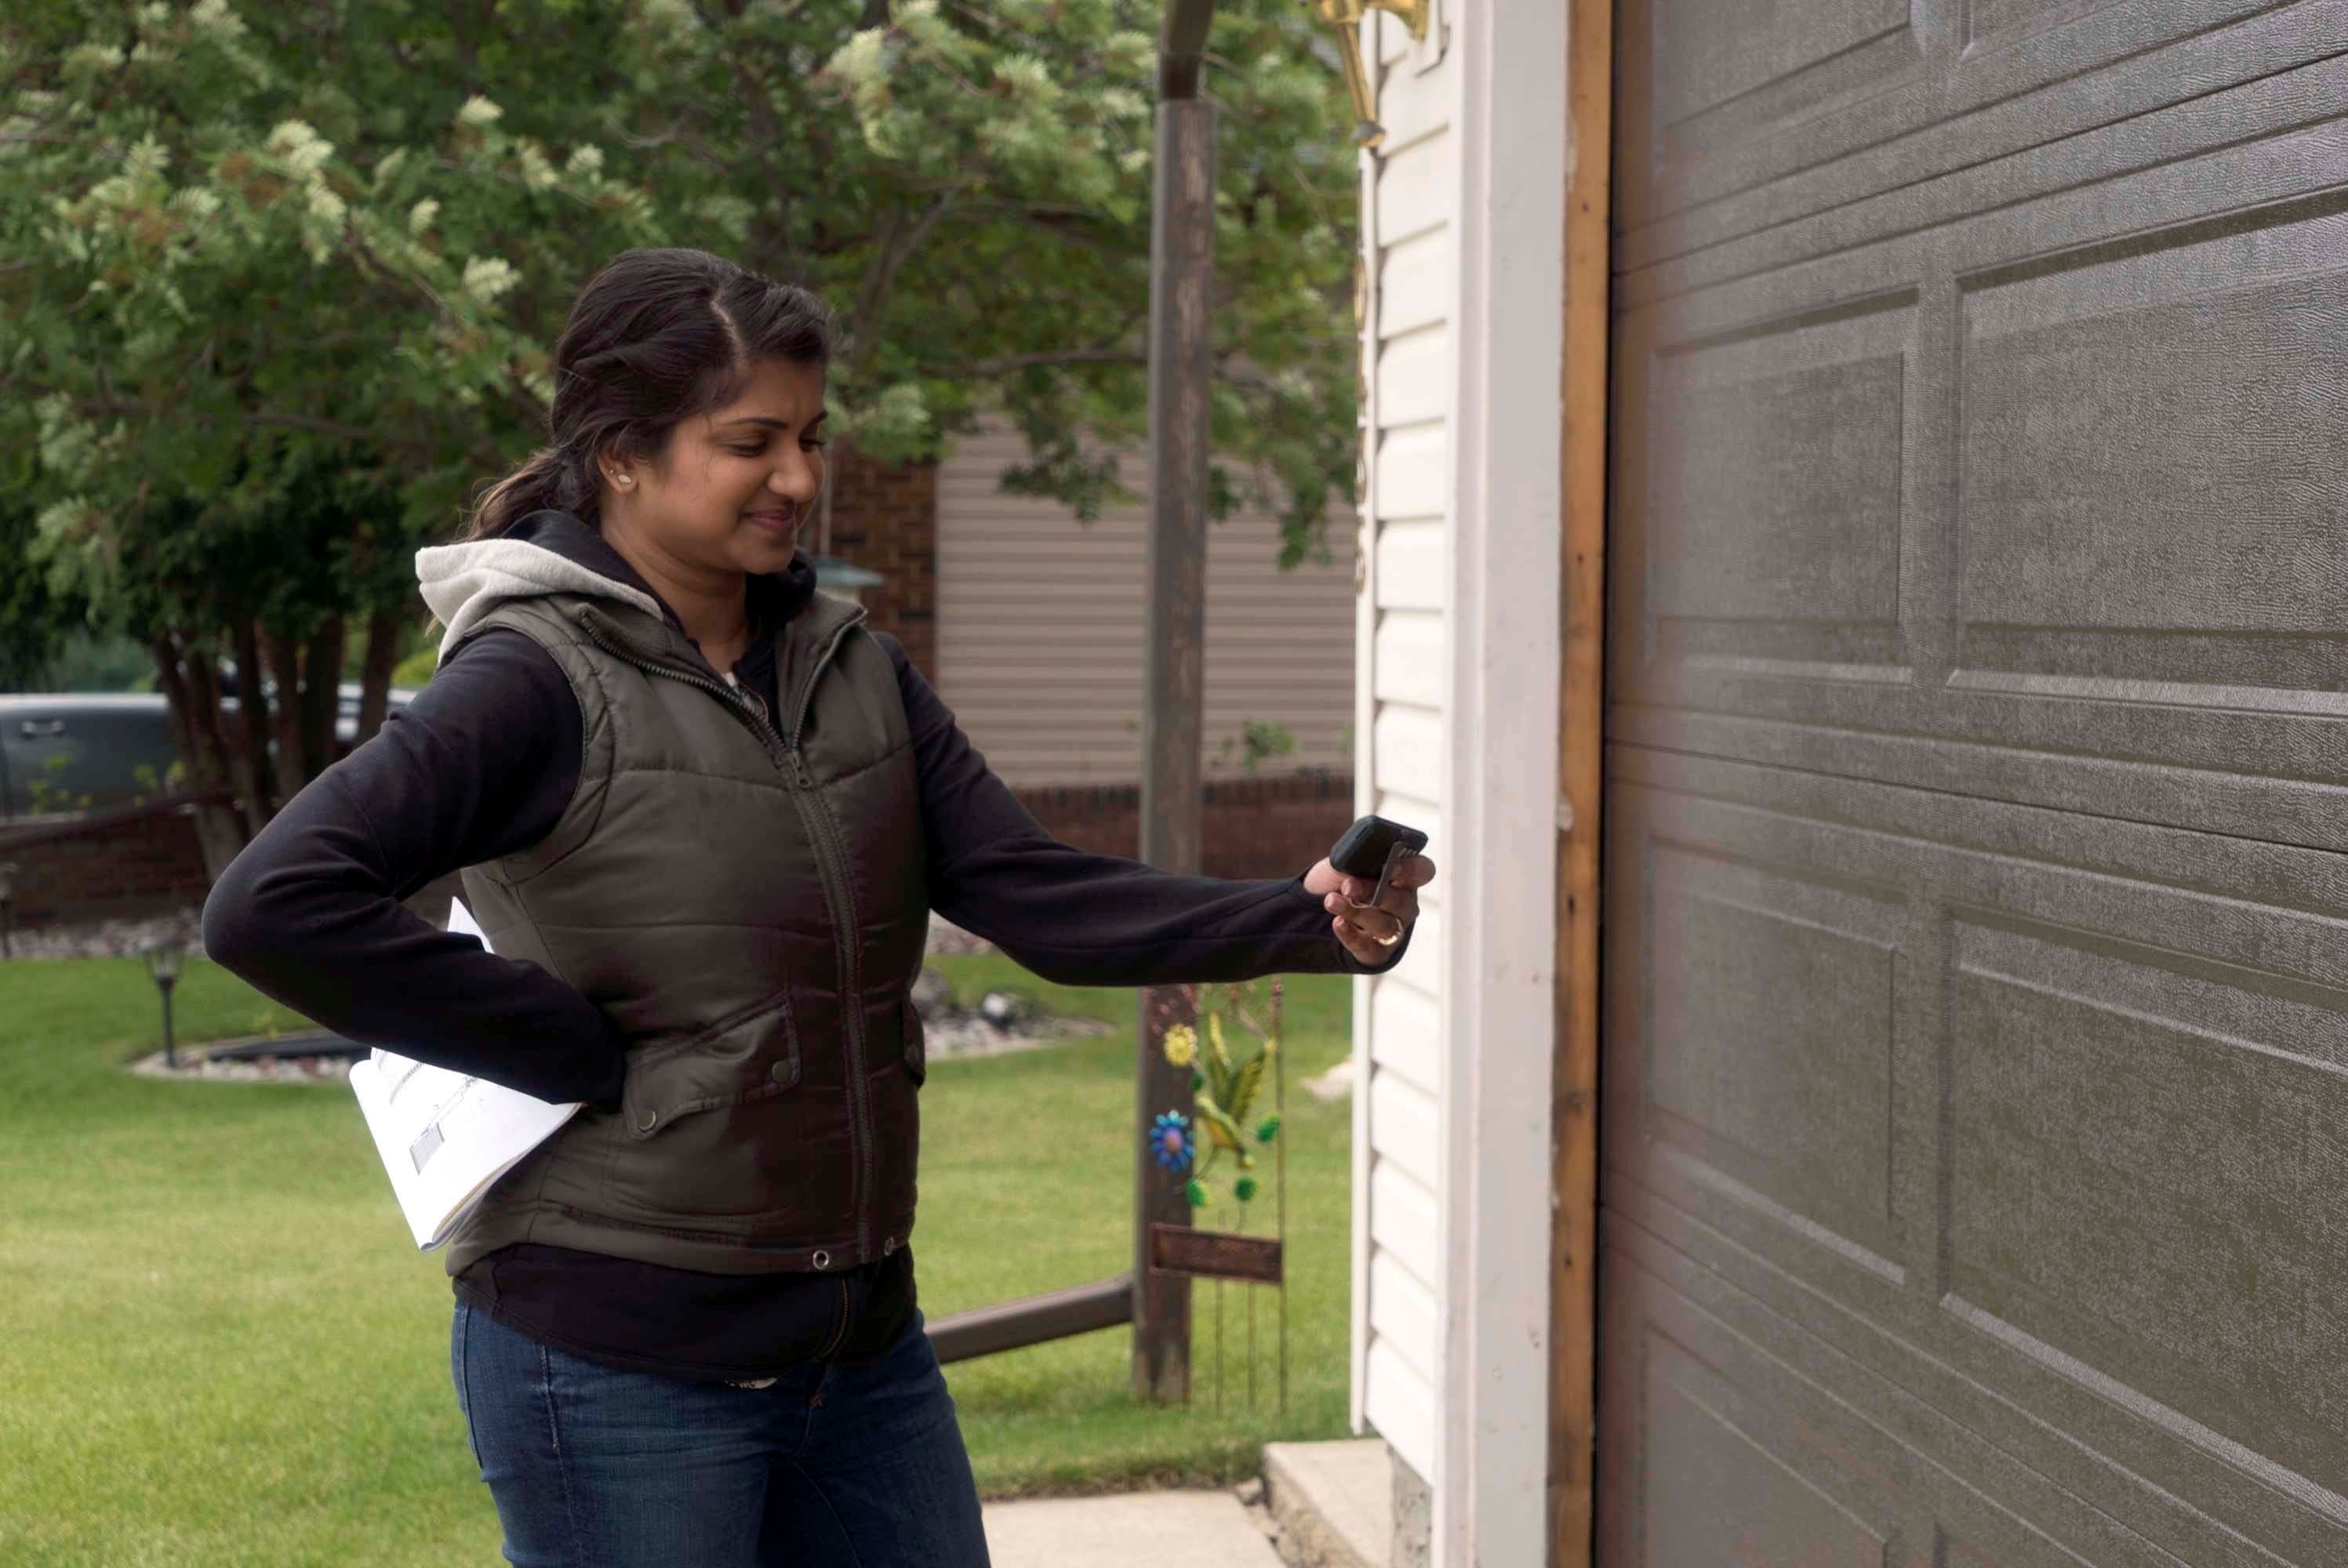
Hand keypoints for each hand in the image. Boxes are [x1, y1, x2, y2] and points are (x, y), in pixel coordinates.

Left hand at [1302, 851, 1434, 964]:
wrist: (1318, 907)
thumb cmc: (1342, 878)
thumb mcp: (1345, 862)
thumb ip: (1353, 859)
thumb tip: (1354, 858)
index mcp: (1405, 876)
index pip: (1422, 871)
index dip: (1410, 869)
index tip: (1391, 866)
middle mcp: (1405, 904)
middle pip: (1400, 901)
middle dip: (1373, 892)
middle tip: (1348, 886)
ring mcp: (1395, 929)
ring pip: (1385, 925)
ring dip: (1356, 913)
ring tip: (1331, 902)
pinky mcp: (1377, 951)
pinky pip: (1369, 947)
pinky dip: (1351, 936)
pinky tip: (1337, 923)